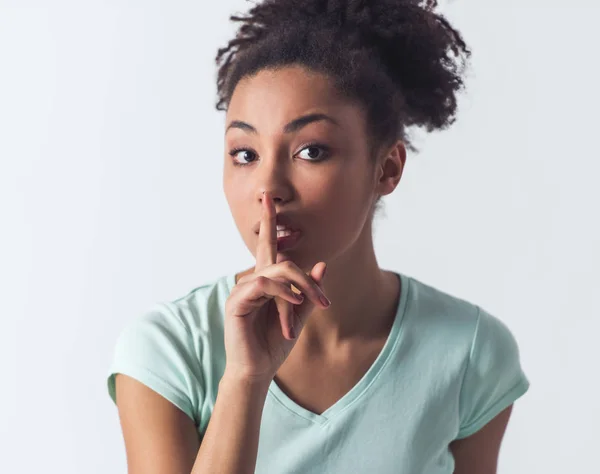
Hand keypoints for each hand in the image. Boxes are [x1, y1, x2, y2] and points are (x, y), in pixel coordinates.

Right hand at [223, 191, 329, 382]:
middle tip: (324, 301)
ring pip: (275, 271)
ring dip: (299, 287)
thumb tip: (322, 265)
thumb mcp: (299, 315)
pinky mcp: (236, 302)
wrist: (257, 371)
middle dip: (306, 277)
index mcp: (265, 281)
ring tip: (313, 307)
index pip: (267, 246)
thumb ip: (309, 291)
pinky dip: (281, 291)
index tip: (267, 198)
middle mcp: (251, 281)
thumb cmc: (274, 344)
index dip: (268, 222)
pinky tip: (295, 303)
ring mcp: (242, 290)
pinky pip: (262, 284)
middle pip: (281, 260)